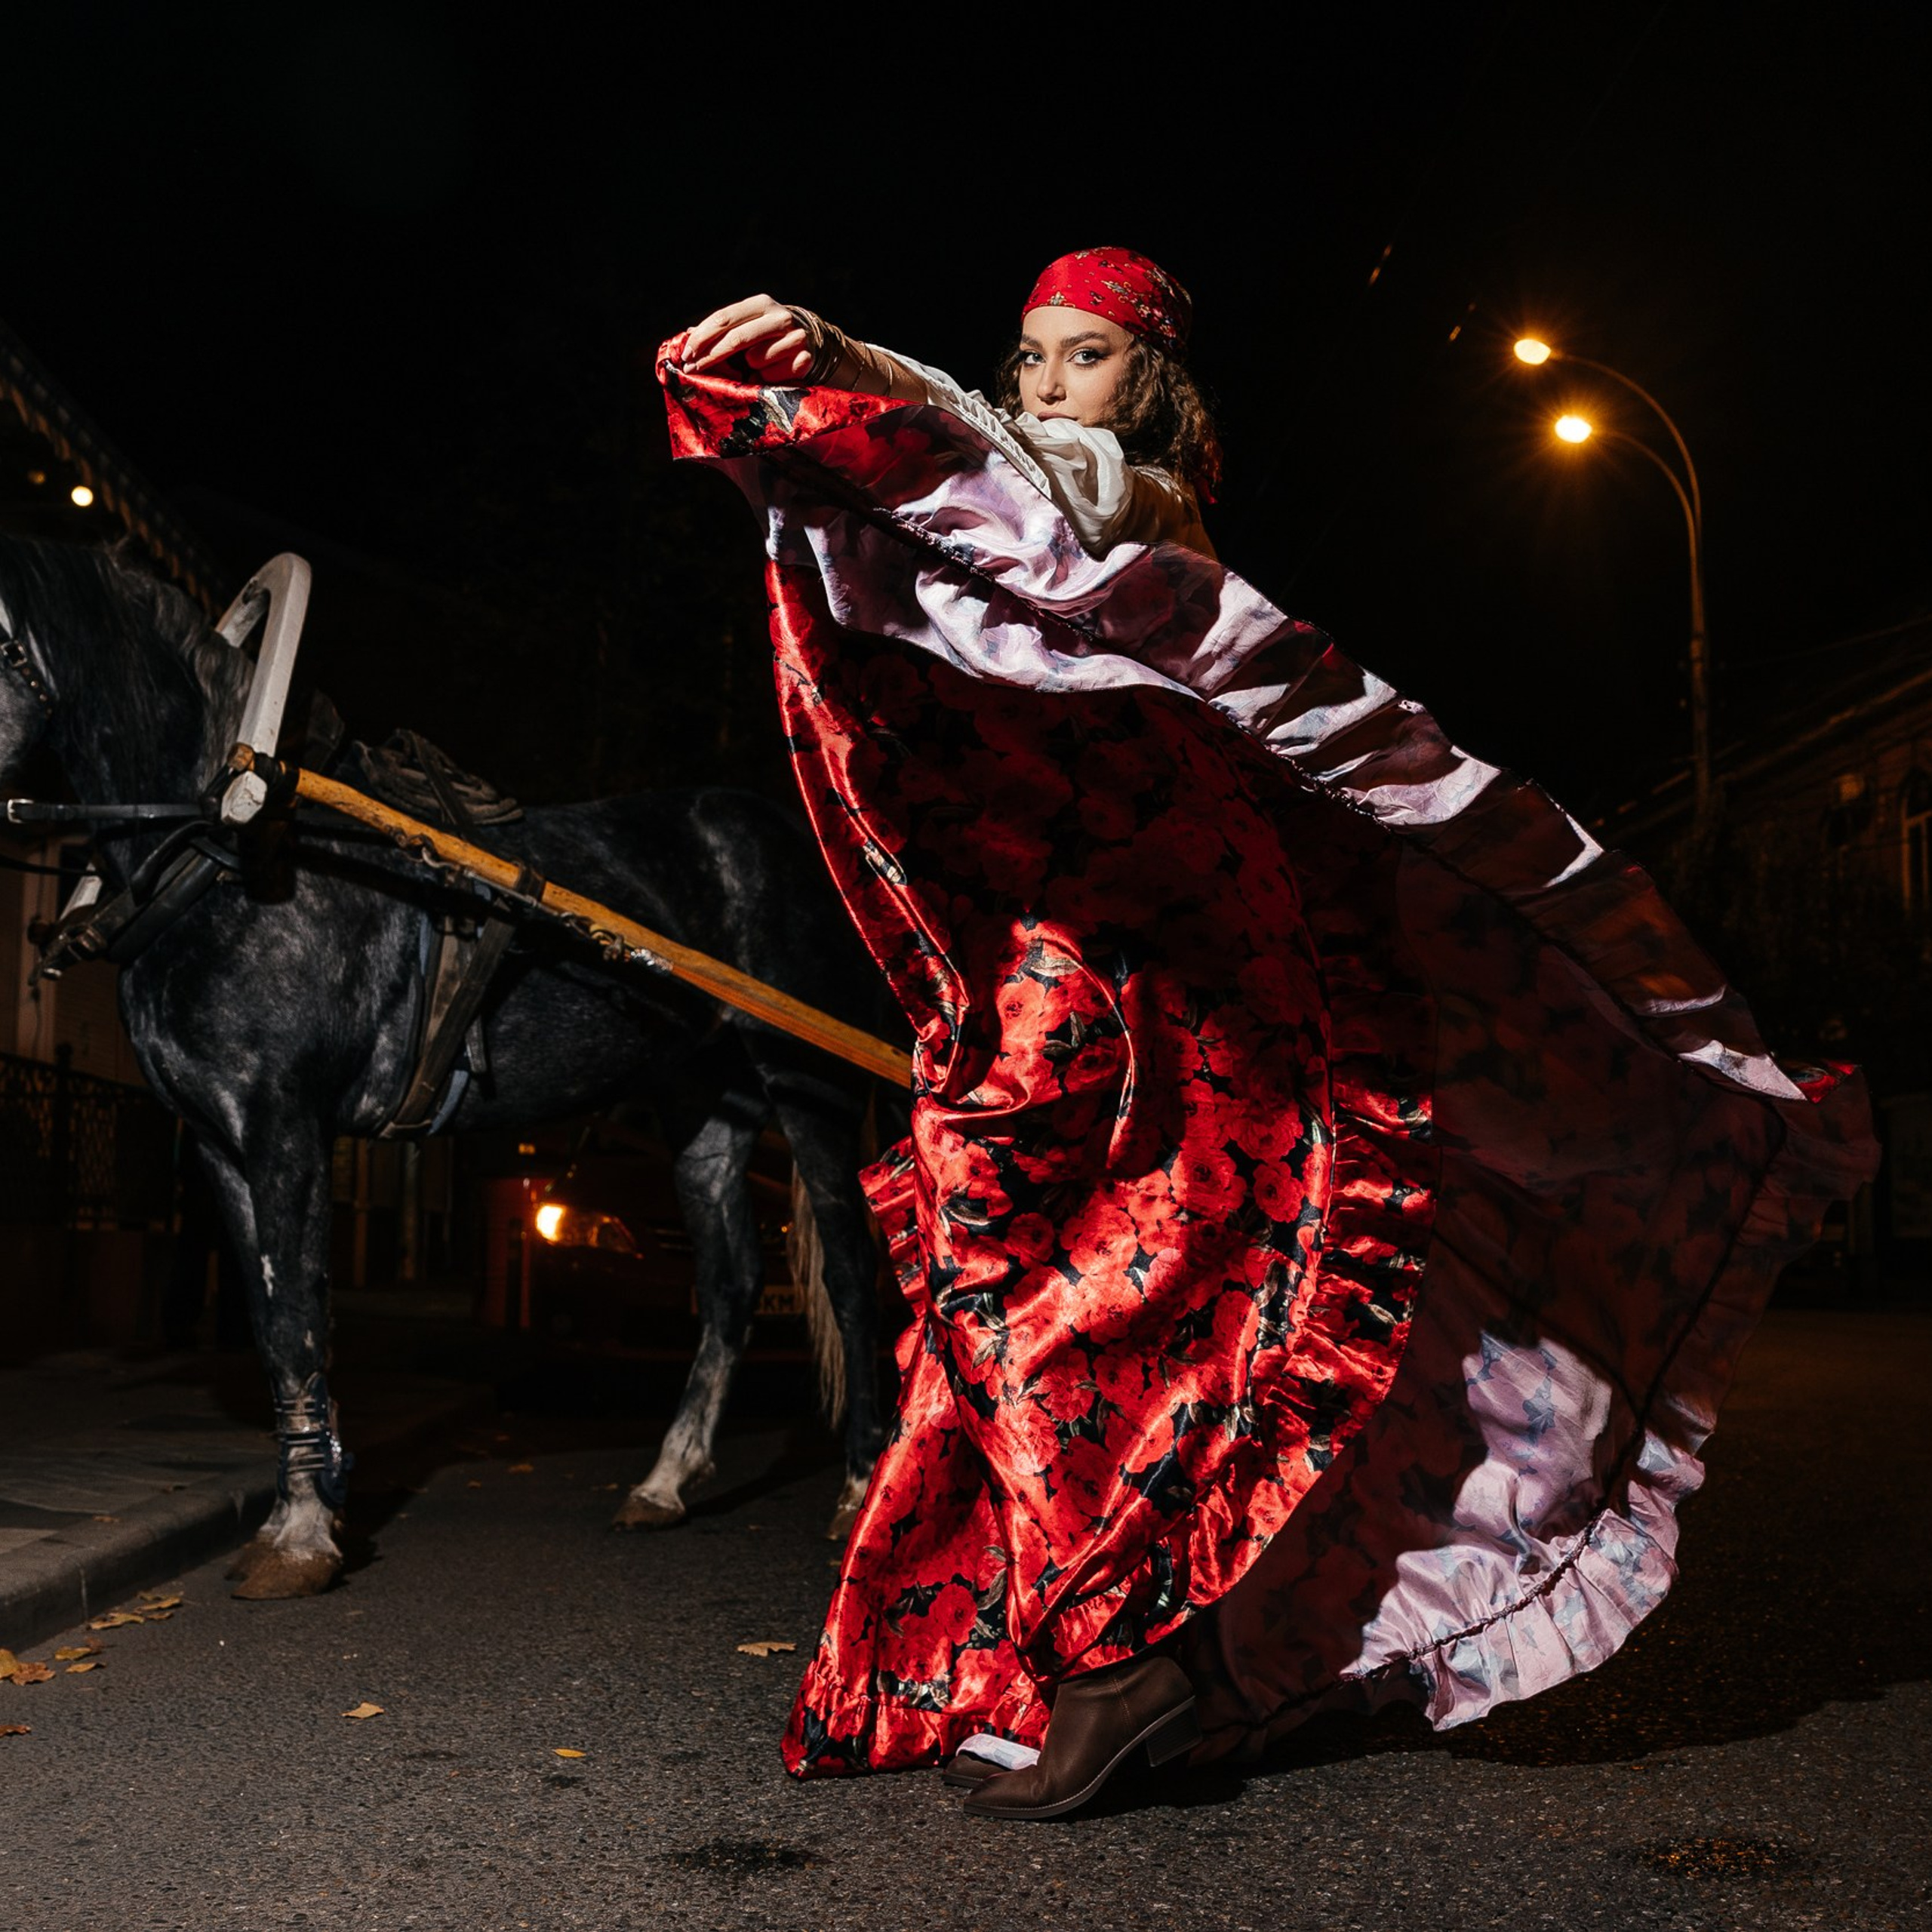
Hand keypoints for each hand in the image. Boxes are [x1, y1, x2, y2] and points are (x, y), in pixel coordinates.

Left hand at [681, 294, 815, 378]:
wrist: (810, 344)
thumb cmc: (769, 338)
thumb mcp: (746, 326)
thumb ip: (721, 329)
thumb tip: (687, 334)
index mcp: (760, 304)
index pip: (724, 318)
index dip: (702, 337)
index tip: (686, 355)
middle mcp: (779, 316)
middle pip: (736, 338)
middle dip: (710, 357)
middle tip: (692, 371)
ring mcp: (795, 336)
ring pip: (756, 358)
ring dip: (749, 367)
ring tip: (754, 367)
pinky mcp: (805, 358)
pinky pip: (773, 374)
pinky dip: (767, 377)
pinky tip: (773, 371)